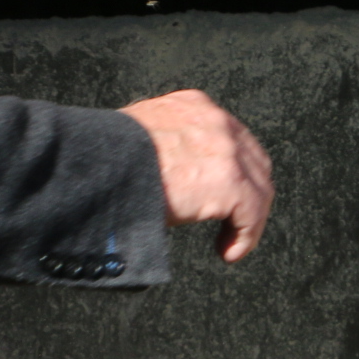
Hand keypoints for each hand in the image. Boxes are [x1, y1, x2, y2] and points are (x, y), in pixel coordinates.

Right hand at [119, 90, 271, 262]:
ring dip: (247, 219)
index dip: (234, 169)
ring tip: (229, 242)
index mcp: (193, 106)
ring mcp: (226, 150)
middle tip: (232, 221)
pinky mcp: (229, 181)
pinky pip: (251, 214)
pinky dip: (244, 237)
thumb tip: (162, 172)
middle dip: (248, 193)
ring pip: (258, 189)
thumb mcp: (138, 137)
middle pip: (253, 162)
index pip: (231, 138)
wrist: (100, 164)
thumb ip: (162, 146)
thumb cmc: (104, 157)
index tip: (225, 195)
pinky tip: (228, 251)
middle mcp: (215, 122)